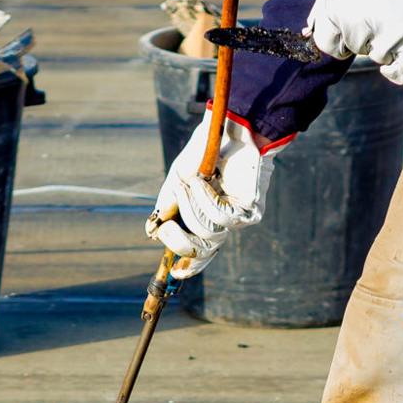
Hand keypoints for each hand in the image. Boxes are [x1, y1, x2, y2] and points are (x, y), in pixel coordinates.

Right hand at [146, 108, 284, 279]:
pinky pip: (221, 218)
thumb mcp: (179, 179)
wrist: (231, 129)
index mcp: (204, 219)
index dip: (188, 267)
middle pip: (201, 252)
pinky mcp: (249, 211)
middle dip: (178, 241)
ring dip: (192, 209)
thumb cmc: (206, 151)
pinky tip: (206, 181)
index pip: (199, 253)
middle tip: (166, 226)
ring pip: (208, 235)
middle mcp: (222, 223)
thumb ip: (166, 205)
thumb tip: (152, 233)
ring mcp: (237, 218)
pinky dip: (207, 200)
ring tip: (191, 183)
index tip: (175, 273)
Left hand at [305, 0, 402, 85]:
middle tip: (384, 5)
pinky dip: (399, 70)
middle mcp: (357, 28)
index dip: (341, 35)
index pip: (328, 44)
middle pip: (356, 48)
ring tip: (400, 8)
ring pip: (378, 56)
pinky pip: (400, 73)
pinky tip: (402, 55)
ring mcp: (386, 38)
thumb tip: (308, 33)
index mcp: (334, 11)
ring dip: (387, 40)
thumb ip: (322, 5)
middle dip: (366, 32)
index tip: (353, 24)